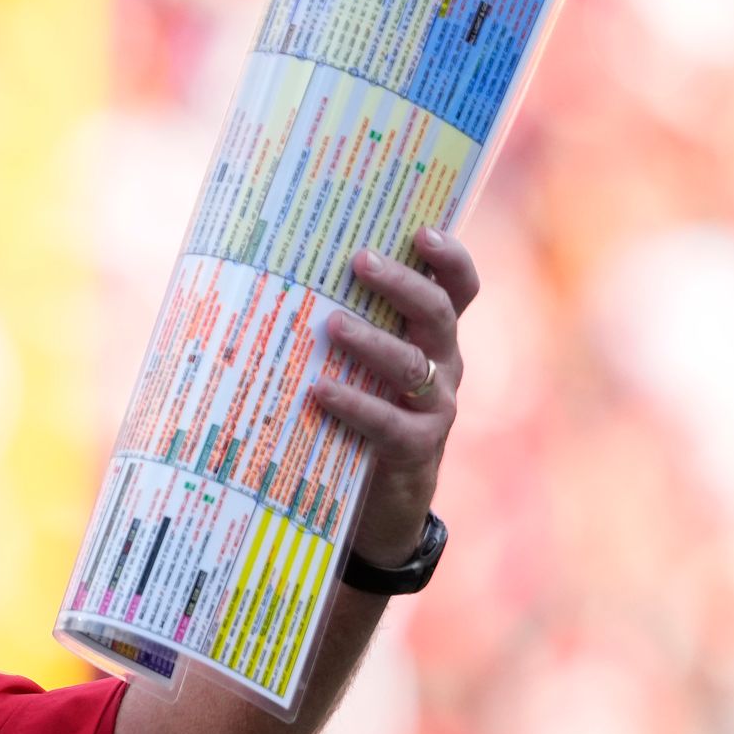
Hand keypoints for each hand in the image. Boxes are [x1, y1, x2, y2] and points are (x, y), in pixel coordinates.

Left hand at [308, 227, 477, 565]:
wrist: (379, 503)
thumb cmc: (358, 417)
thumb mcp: (359, 367)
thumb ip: (342, 326)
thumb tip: (275, 276)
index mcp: (432, 339)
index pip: (457, 289)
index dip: (449, 257)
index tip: (421, 230)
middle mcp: (443, 366)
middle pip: (438, 313)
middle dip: (402, 283)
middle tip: (360, 261)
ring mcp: (436, 409)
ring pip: (413, 365)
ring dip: (372, 341)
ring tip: (331, 324)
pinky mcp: (417, 449)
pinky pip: (389, 423)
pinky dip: (355, 405)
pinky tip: (320, 392)